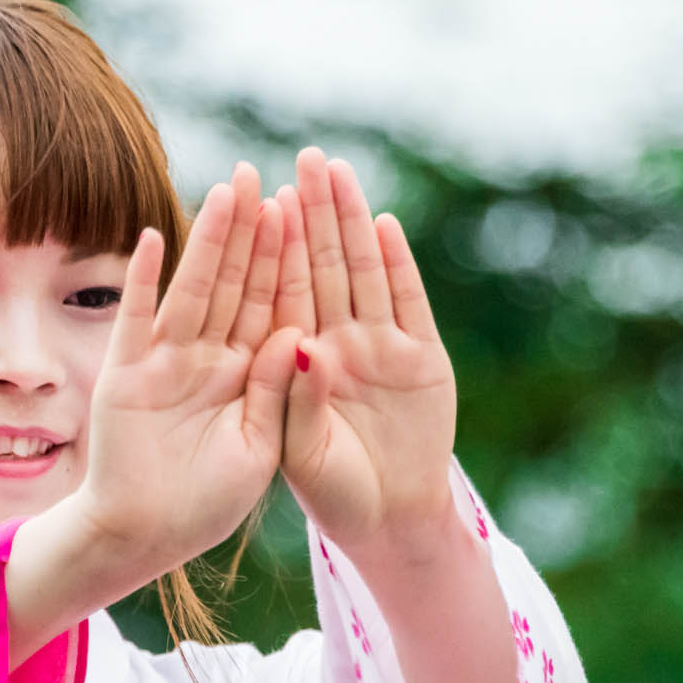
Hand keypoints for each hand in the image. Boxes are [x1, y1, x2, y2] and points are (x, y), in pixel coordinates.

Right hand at [73, 162, 297, 578]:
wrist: (142, 540)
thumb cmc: (204, 506)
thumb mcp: (261, 450)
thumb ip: (278, 393)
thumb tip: (299, 335)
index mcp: (247, 377)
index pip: (274, 306)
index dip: (288, 260)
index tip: (305, 212)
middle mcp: (208, 360)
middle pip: (236, 285)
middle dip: (252, 232)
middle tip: (264, 173)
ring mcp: (165, 363)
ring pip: (194, 289)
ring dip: (208, 241)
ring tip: (225, 191)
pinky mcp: (124, 375)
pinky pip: (136, 320)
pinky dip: (142, 282)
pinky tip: (153, 239)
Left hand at [275, 148, 457, 562]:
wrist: (390, 525)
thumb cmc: (334, 496)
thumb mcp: (299, 452)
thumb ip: (296, 397)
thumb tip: (298, 342)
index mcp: (297, 363)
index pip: (282, 292)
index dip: (273, 245)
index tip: (260, 197)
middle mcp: (338, 344)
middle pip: (321, 268)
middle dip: (311, 213)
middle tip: (302, 157)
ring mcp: (381, 348)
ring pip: (362, 273)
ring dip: (350, 223)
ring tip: (339, 171)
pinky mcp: (422, 360)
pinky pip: (407, 304)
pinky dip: (397, 267)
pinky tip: (384, 226)